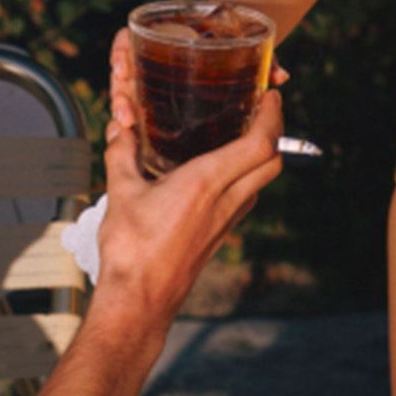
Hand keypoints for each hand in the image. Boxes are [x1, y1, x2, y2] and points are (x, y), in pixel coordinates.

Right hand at [93, 29, 284, 323]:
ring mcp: (226, 221)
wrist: (140, 300)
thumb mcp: (120, 193)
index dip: (272, 116)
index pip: (260, 144)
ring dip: (262, 156)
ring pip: (261, 181)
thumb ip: (121, 154)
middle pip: (272, 161)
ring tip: (243, 135)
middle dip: (275, 131)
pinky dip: (245, 178)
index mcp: (205, 183)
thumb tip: (120, 129)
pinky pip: (245, 198)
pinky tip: (220, 173)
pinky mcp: (219, 235)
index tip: (270, 95)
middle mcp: (224, 201)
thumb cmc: (131, 250)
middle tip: (262, 109)